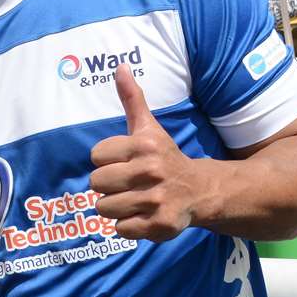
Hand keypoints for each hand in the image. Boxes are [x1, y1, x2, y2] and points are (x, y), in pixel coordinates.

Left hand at [89, 66, 207, 241]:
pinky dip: (128, 225)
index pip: (95, 156)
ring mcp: (156, 200)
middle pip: (95, 183)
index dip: (106, 161)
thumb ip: (132, 100)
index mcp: (145, 145)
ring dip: (115, 207)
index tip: (124, 162)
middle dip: (107, 185)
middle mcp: (151, 171)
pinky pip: (120, 229)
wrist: (201, 191)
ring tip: (134, 200)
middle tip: (127, 183)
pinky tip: (143, 215)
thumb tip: (120, 67)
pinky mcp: (160, 225)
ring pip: (104, 208)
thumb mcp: (149, 128)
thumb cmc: (164, 158)